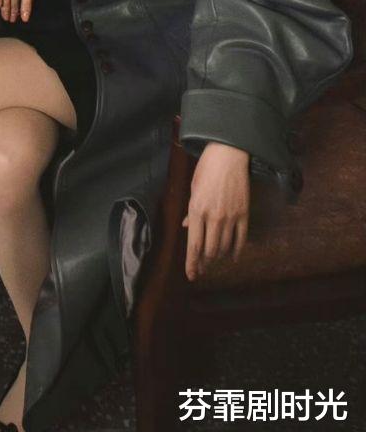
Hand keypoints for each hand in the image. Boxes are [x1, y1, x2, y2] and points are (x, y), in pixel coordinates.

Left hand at [183, 142, 249, 280]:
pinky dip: (236, 251)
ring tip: (213, 261)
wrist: (229, 155)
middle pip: (209, 250)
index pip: (194, 245)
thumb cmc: (206, 169)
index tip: (191, 276)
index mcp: (197, 210)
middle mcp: (213, 217)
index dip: (192, 263)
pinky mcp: (244, 214)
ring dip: (218, 257)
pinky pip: (241, 239)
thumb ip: (191, 211)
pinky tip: (232, 256)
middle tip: (202, 269)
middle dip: (204, 263)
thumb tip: (188, 228)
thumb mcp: (193, 188)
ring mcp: (230, 217)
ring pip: (224, 247)